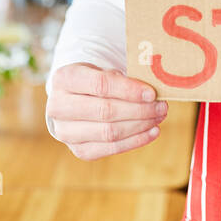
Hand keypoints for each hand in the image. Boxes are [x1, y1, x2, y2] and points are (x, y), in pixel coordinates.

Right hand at [46, 63, 168, 159]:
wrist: (73, 100)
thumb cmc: (93, 82)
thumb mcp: (102, 70)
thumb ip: (121, 78)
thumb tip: (149, 93)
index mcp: (64, 78)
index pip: (100, 85)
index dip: (129, 90)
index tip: (152, 93)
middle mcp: (58, 106)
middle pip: (105, 111)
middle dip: (139, 110)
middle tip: (161, 106)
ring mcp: (66, 132)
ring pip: (109, 132)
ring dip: (140, 125)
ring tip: (159, 116)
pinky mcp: (79, 150)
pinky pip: (111, 148)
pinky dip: (136, 140)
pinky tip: (152, 131)